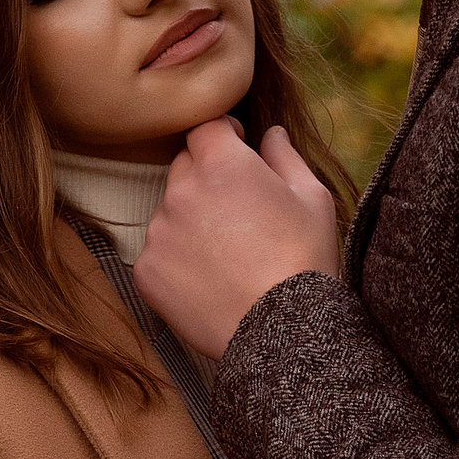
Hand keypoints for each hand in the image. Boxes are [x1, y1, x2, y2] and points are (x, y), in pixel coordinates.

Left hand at [134, 120, 340, 358]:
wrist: (283, 331)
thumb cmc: (305, 259)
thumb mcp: (312, 198)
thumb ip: (285, 156)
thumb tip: (270, 133)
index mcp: (222, 163)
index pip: (205, 127)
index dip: (223, 133)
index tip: (237, 146)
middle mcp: (181, 190)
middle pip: (185, 166)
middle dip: (207, 176)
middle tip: (239, 210)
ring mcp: (159, 231)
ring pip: (170, 211)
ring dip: (191, 220)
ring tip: (229, 254)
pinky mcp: (146, 270)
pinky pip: (158, 252)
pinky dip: (177, 260)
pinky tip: (211, 279)